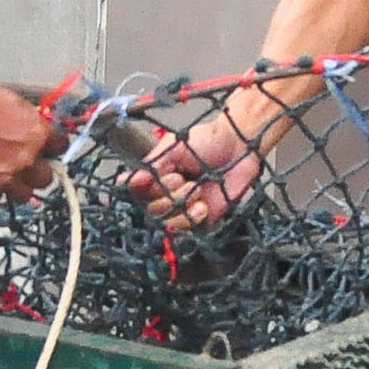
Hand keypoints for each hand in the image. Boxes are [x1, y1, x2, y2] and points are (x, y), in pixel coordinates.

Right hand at [0, 77, 56, 199]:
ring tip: (1, 178)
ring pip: (24, 195)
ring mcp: (8, 177)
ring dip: (15, 187)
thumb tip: (27, 127)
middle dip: (35, 173)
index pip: (60, 147)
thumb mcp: (10, 102)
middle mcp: (28, 158)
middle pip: (46, 178)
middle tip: (22, 168)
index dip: (51, 149)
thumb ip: (25, 121)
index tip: (46, 151)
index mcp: (37, 132)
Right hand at [127, 93, 269, 228]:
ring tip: (195, 188)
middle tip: (180, 178)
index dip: (141, 189)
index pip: (137, 191)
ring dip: (180, 204)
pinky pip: (188, 228)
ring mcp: (184, 206)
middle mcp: (168, 192)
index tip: (149, 180)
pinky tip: (202, 205)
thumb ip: (152, 164)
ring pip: (167, 220)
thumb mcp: (174, 146)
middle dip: (165, 194)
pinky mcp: (201, 217)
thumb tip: (129, 179)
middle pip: (151, 208)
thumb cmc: (209, 140)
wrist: (239, 146)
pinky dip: (193, 217)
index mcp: (157, 175)